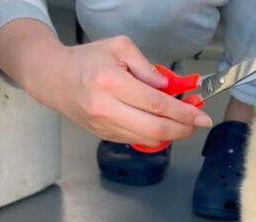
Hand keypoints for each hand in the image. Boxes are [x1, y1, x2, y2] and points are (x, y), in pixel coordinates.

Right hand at [0, 20, 212, 145]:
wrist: (53, 78)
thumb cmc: (87, 60)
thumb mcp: (119, 47)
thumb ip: (146, 66)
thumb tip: (168, 86)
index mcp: (111, 82)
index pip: (156, 104)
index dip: (184, 113)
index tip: (202, 116)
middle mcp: (106, 108)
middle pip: (155, 129)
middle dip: (184, 128)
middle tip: (198, 123)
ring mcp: (104, 125)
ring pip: (148, 139)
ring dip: (173, 134)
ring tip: (184, 122)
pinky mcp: (104, 135)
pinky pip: (137, 140)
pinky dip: (156, 135)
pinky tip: (163, 124)